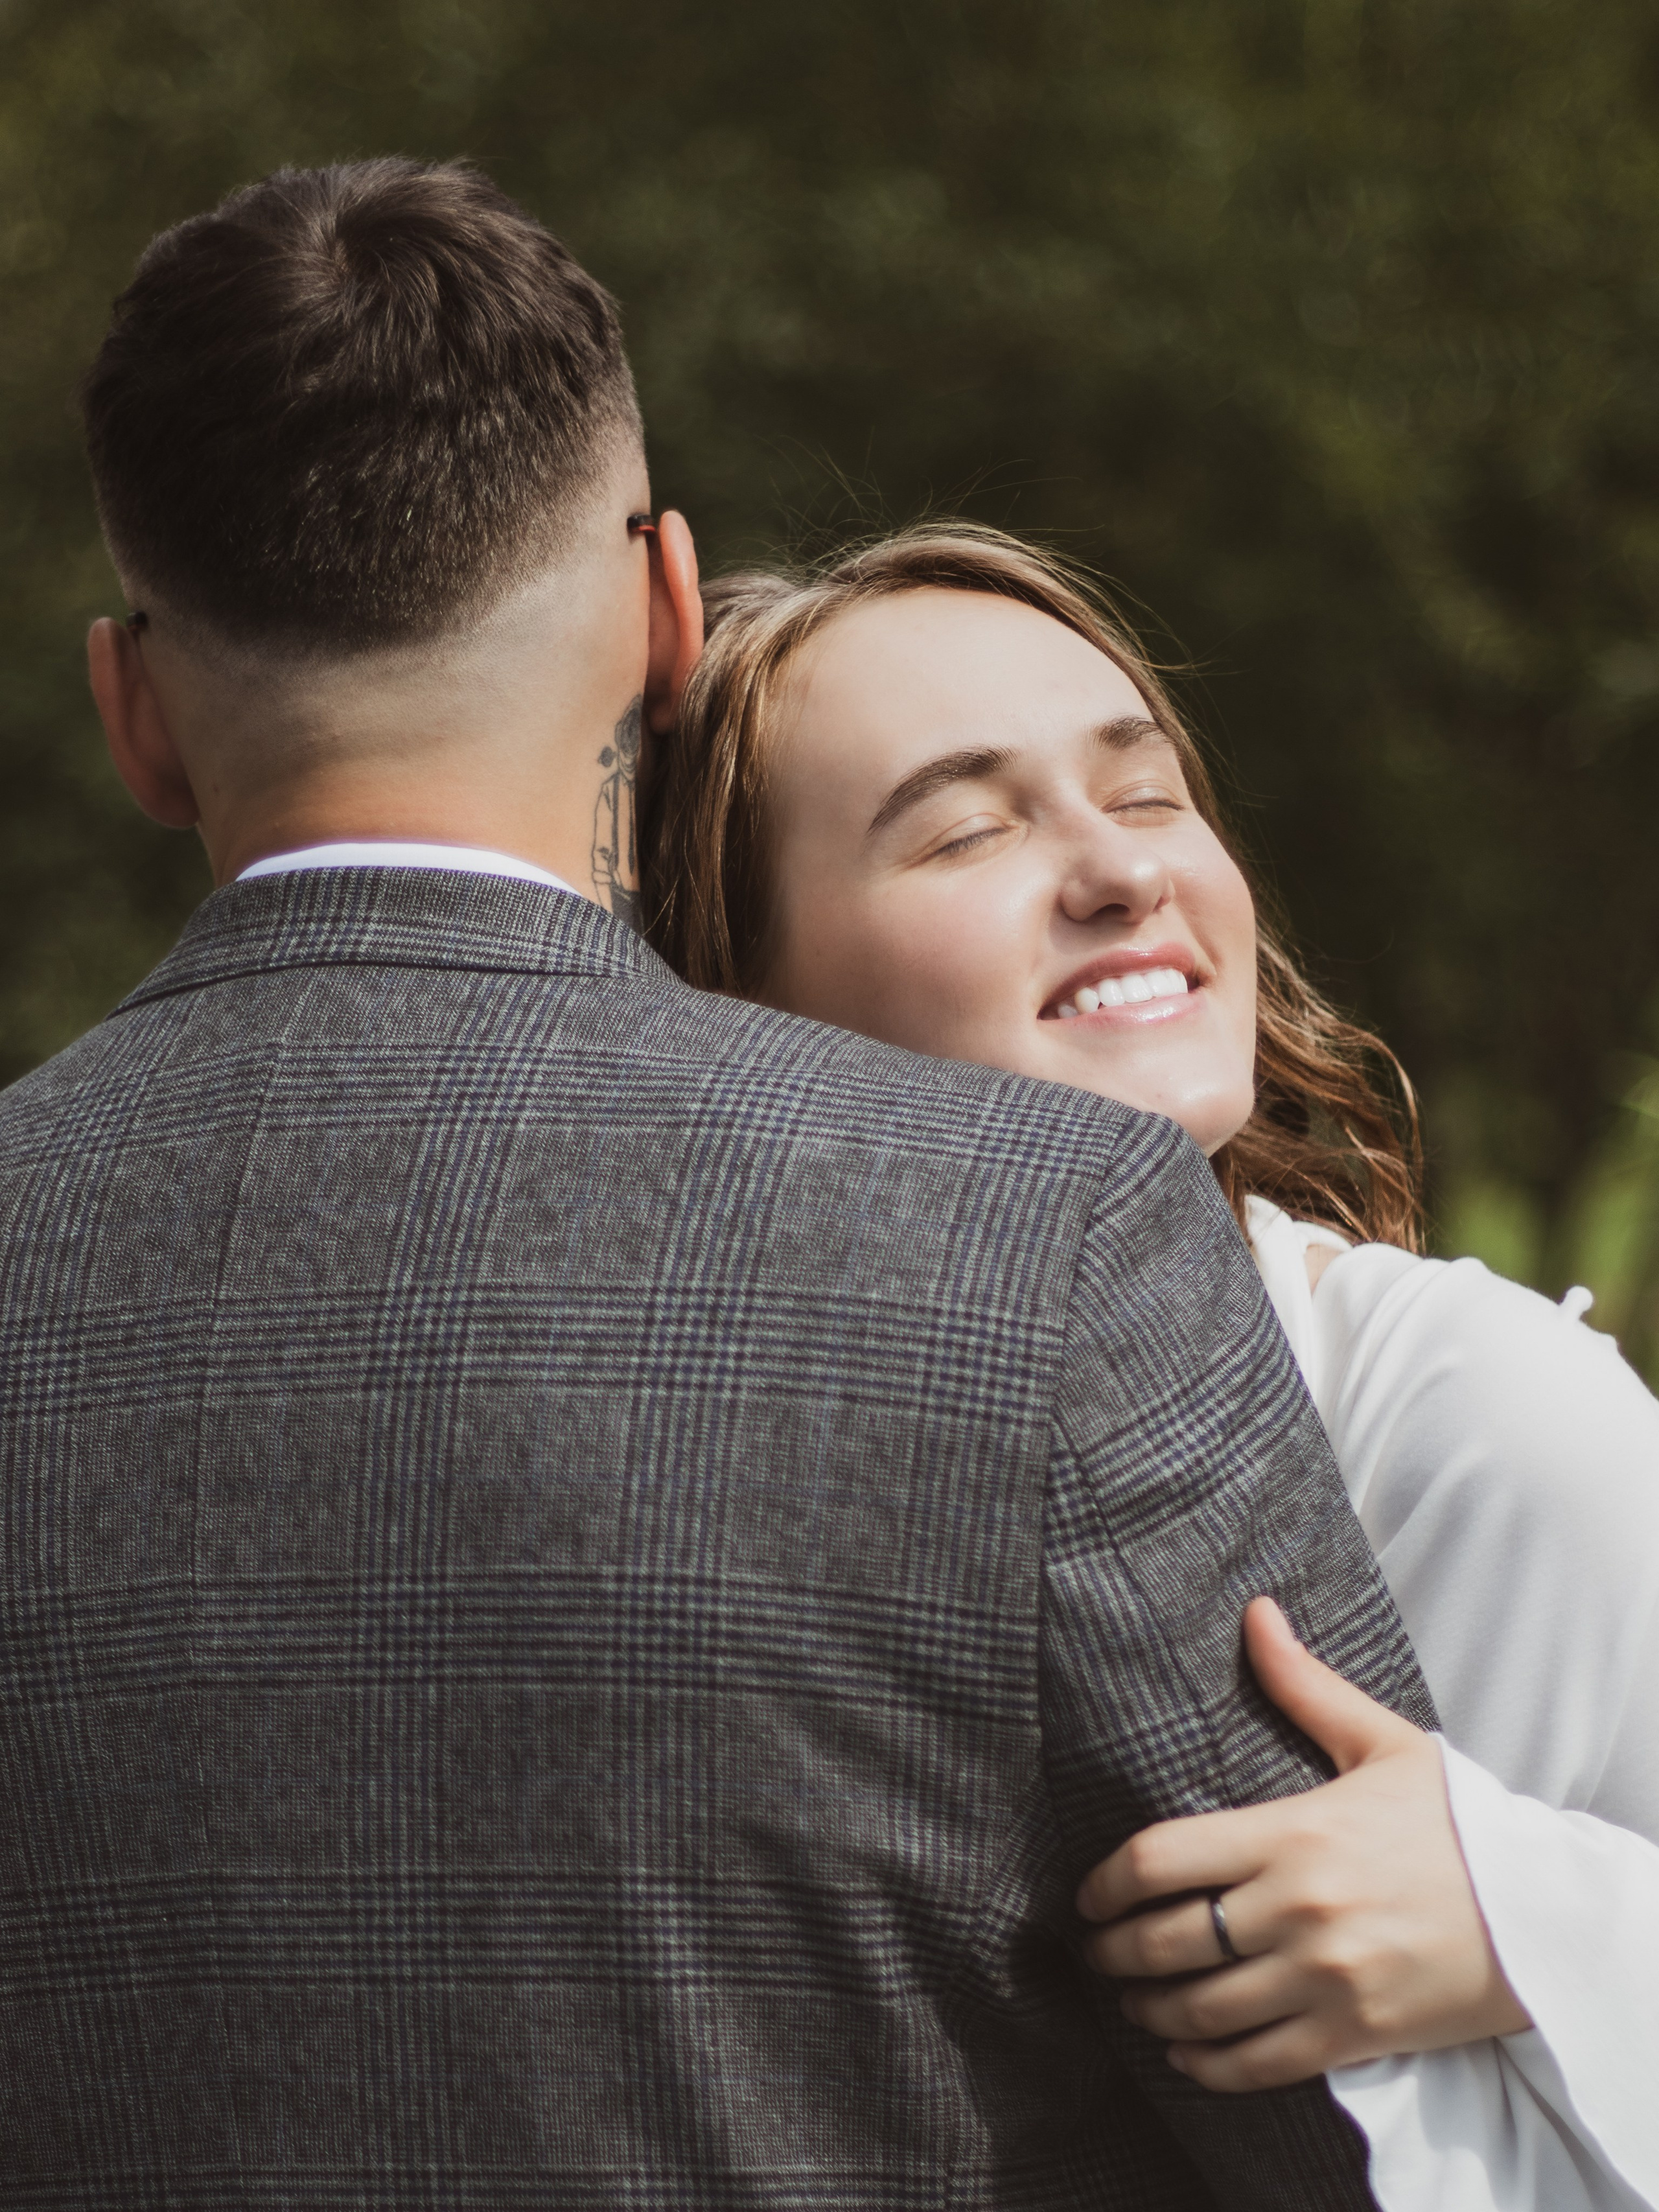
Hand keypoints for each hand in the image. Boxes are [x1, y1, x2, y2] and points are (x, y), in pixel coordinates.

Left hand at [1074, 1597, 1530, 2088]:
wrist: (1541, 1915)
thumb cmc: (1457, 1826)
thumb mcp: (1384, 1744)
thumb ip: (1305, 1684)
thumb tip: (1257, 1612)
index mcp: (1292, 1834)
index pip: (1160, 1858)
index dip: (1105, 1882)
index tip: (1086, 1895)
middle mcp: (1297, 1910)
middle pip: (1165, 1941)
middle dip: (1113, 1951)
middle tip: (1093, 1951)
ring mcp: (1323, 1979)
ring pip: (1200, 2010)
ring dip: (1149, 2010)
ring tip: (1130, 2000)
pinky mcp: (1352, 2035)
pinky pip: (1254, 2064)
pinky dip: (1206, 2065)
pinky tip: (1184, 2052)